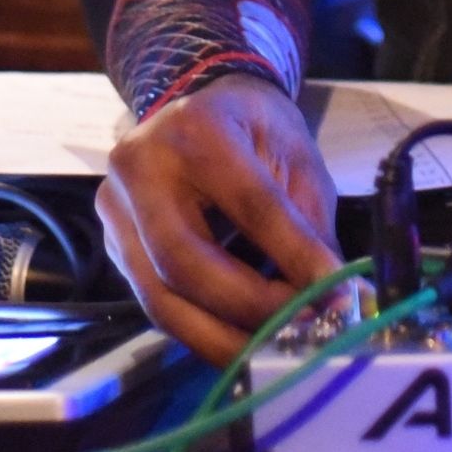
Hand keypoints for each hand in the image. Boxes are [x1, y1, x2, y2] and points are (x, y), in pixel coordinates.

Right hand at [97, 74, 344, 363]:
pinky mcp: (111, 244)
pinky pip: (155, 303)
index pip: (249, 203)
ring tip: (276, 348)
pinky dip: (202, 330)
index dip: (293, 255)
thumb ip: (311, 225)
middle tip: (301, 329)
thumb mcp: (294, 156)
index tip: (336, 294)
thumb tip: (339, 298)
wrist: (197, 104)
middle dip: (249, 307)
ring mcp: (116, 209)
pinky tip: (241, 340)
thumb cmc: (253, 126)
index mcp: (197, 128)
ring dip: (223, 336)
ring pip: (161, 297)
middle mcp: (141, 167)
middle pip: (185, 261)